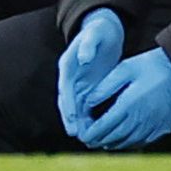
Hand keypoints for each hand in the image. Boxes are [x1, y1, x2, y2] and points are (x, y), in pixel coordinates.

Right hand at [56, 8, 123, 139]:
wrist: (105, 32)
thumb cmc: (99, 31)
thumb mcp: (95, 34)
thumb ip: (88, 45)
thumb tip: (84, 59)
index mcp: (68, 65)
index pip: (65, 87)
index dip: (67, 103)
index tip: (71, 116)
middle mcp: (70, 78)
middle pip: (67, 102)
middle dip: (70, 118)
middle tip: (76, 134)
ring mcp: (78, 85)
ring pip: (76, 108)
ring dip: (79, 123)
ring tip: (86, 138)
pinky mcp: (88, 90)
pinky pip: (86, 108)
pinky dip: (89, 119)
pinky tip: (97, 131)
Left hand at [77, 48, 170, 150]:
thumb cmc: (153, 66)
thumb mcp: (125, 68)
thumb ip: (105, 86)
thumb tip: (87, 102)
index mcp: (129, 105)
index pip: (104, 127)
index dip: (90, 133)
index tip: (82, 134)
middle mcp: (140, 121)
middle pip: (113, 139)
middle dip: (98, 140)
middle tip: (88, 139)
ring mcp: (152, 127)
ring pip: (126, 143)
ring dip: (112, 143)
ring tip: (101, 140)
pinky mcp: (161, 129)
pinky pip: (140, 142)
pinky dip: (128, 143)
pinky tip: (122, 138)